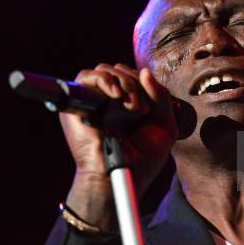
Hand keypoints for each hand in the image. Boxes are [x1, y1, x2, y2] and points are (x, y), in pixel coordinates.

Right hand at [60, 63, 177, 229]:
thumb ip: (160, 96)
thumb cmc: (143, 158)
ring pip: (105, 69)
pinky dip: (104, 80)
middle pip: (120, 70)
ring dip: (124, 83)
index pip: (134, 75)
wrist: (124, 175)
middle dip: (135, 84)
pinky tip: (116, 96)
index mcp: (128, 103)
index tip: (150, 107)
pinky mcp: (78, 104)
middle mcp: (109, 100)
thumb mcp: (164, 125)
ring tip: (131, 107)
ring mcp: (93, 100)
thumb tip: (144, 71)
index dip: (144, 82)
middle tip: (141, 110)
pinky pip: (85, 76)